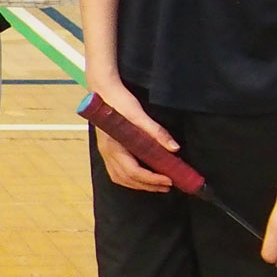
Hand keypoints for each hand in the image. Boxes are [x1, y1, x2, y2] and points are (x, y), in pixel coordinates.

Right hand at [87, 75, 177, 192]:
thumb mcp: (139, 115)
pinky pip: (117, 172)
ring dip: (139, 185)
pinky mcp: (107, 150)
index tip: (169, 179)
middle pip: (127, 179)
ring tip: (157, 184)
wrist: (103, 90)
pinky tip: (142, 177)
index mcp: (114, 147)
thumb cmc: (119, 101)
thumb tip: (174, 148)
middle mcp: (107, 153)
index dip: (152, 179)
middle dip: (148, 185)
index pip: (133, 171)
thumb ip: (157, 133)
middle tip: (168, 185)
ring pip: (120, 178)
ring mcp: (105, 152)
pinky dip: (130, 179)